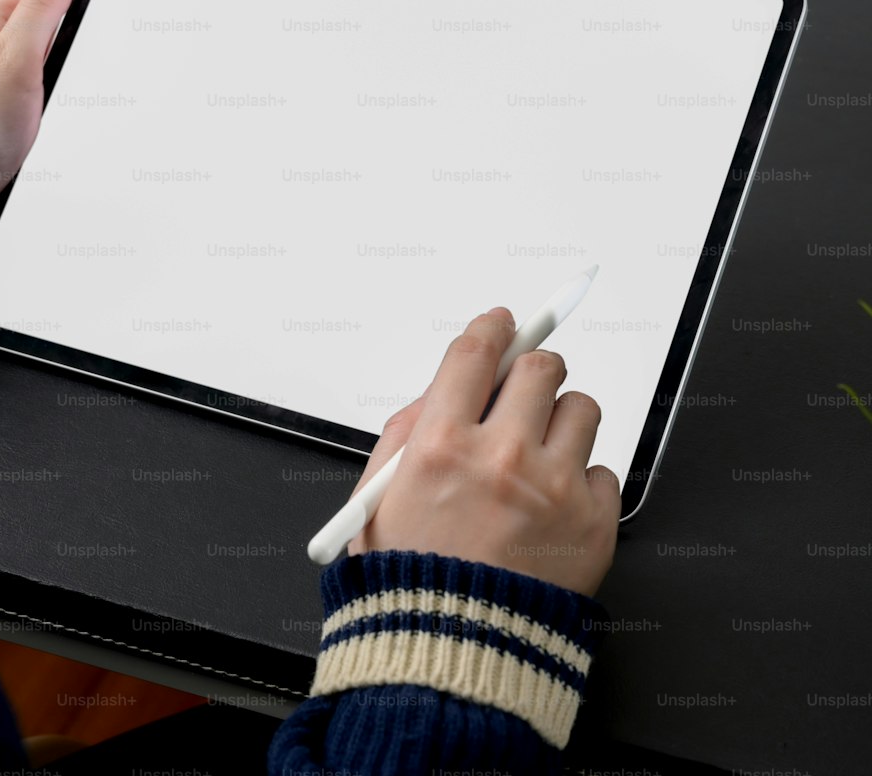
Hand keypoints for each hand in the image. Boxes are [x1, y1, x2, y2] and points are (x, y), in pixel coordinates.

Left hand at [0, 0, 80, 216]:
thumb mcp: (14, 57)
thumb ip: (41, 9)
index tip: (101, 9)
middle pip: (54, 28)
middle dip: (77, 41)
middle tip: (84, 61)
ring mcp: (7, 78)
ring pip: (56, 62)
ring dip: (71, 74)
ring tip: (73, 89)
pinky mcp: (16, 107)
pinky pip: (51, 91)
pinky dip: (64, 98)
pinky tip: (67, 107)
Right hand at [348, 307, 620, 596]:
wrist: (453, 656)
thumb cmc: (410, 580)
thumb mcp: (376, 496)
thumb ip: (408, 430)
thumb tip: (450, 385)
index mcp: (440, 446)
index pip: (476, 354)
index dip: (493, 327)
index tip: (503, 323)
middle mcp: (501, 458)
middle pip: (540, 367)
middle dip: (532, 370)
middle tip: (524, 390)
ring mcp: (554, 489)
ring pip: (582, 408)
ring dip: (560, 421)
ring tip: (536, 459)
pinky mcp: (594, 522)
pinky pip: (603, 468)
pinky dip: (580, 481)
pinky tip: (550, 509)